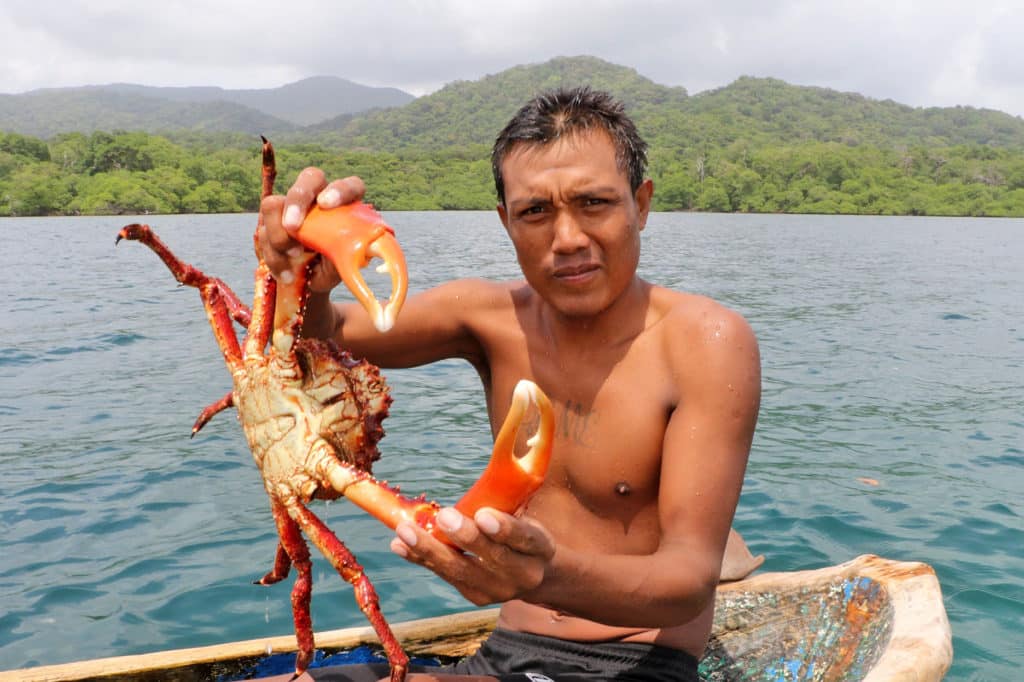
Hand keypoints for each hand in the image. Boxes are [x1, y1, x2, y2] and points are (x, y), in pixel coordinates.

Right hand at [257, 167, 366, 293]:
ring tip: (294, 258)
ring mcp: (294, 208)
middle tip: (292, 226)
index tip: (326, 204)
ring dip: (279, 235)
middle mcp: (320, 198)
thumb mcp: (344, 266)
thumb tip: (343, 252)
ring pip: (274, 204)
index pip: (351, 187)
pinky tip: (286, 274)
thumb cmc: (335, 268)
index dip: (339, 191)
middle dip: (297, 201)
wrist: (315, 282)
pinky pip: (263, 231)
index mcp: (348, 206)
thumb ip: (345, 255)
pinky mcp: (273, 223)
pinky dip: (272, 255)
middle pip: (309, 179)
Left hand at [391, 507, 554, 605]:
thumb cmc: (523, 531)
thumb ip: (507, 500)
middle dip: (465, 537)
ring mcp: (498, 590)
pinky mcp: (475, 596)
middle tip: (443, 517)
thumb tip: (484, 469)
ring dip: (430, 550)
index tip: (484, 514)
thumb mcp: (526, 513)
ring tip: (405, 531)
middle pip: (492, 558)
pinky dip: (421, 559)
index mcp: (541, 547)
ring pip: (461, 571)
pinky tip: (399, 546)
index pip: (524, 538)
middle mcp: (524, 573)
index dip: (504, 528)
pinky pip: (445, 576)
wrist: (533, 574)